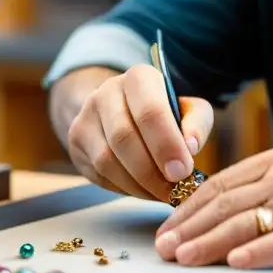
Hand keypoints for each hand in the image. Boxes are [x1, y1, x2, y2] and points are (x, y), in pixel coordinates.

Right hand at [65, 64, 213, 202]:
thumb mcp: (189, 109)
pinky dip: (124, 189)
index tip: (183, 171)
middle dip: (152, 171)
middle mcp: (105, 92)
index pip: (150, 111)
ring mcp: (85, 117)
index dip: (166, 144)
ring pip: (107, 160)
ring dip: (138, 185)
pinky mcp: (76, 142)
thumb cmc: (164, 112)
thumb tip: (190, 148)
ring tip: (162, 193)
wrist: (121, 108)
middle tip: (175, 191)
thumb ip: (197, 123)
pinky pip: (98, 174)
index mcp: (138, 78)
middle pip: (124, 138)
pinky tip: (145, 190)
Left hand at [153, 147, 272, 267]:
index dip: (188, 209)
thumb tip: (207, 205)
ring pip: (246, 223)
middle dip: (189, 228)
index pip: (219, 185)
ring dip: (210, 242)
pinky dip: (258, 252)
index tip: (166, 229)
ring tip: (184, 258)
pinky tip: (236, 262)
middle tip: (164, 248)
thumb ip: (254, 182)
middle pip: (225, 204)